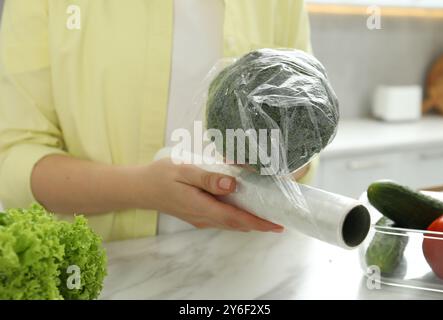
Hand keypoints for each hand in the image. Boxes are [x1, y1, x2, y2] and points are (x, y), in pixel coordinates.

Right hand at [135, 158, 283, 232]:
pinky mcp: (197, 215)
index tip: (276, 225)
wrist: (141, 188)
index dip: (258, 223)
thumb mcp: (184, 171)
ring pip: (230, 223)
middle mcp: (203, 217)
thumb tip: (232, 185)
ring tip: (267, 216)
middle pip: (236, 224)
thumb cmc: (161, 176)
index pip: (236, 219)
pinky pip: (222, 219)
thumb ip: (208, 178)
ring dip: (249, 222)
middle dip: (259, 224)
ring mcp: (200, 218)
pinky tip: (243, 208)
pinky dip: (237, 217)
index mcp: (202, 207)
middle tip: (280, 220)